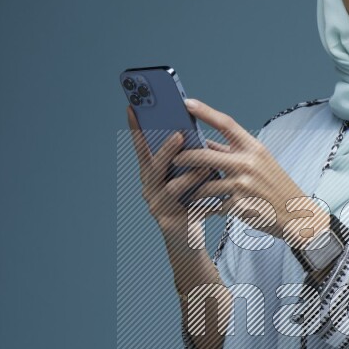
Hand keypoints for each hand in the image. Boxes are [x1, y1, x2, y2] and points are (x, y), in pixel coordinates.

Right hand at [126, 104, 218, 242]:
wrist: (187, 240)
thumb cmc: (190, 203)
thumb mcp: (187, 178)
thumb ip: (186, 159)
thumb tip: (192, 132)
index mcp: (152, 173)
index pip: (142, 147)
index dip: (136, 129)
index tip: (132, 107)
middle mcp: (148, 187)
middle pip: (154, 165)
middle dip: (166, 150)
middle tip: (179, 135)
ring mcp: (155, 205)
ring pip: (171, 187)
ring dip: (189, 176)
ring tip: (206, 168)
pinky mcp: (167, 222)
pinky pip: (186, 209)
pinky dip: (201, 201)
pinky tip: (215, 198)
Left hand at [171, 98, 329, 246]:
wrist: (296, 215)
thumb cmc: (276, 187)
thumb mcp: (260, 164)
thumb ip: (234, 154)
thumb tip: (205, 143)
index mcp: (254, 148)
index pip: (226, 123)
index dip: (205, 112)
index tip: (186, 103)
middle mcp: (248, 163)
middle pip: (206, 155)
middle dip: (185, 157)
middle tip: (173, 159)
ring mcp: (243, 185)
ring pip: (205, 184)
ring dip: (192, 188)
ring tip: (183, 191)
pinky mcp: (239, 205)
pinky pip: (214, 204)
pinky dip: (206, 207)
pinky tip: (201, 210)